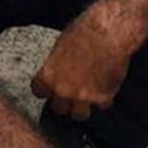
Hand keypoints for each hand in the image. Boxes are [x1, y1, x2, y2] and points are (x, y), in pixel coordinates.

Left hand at [31, 4, 136, 120]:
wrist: (109, 33)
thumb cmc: (85, 32)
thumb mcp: (61, 46)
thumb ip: (56, 65)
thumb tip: (58, 70)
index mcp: (49, 75)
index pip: (38, 92)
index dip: (46, 89)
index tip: (50, 88)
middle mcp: (63, 90)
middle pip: (58, 108)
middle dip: (65, 101)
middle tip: (72, 92)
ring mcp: (83, 97)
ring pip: (78, 115)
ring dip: (83, 107)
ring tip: (88, 97)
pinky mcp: (103, 98)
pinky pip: (102, 106)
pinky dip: (105, 99)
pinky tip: (106, 87)